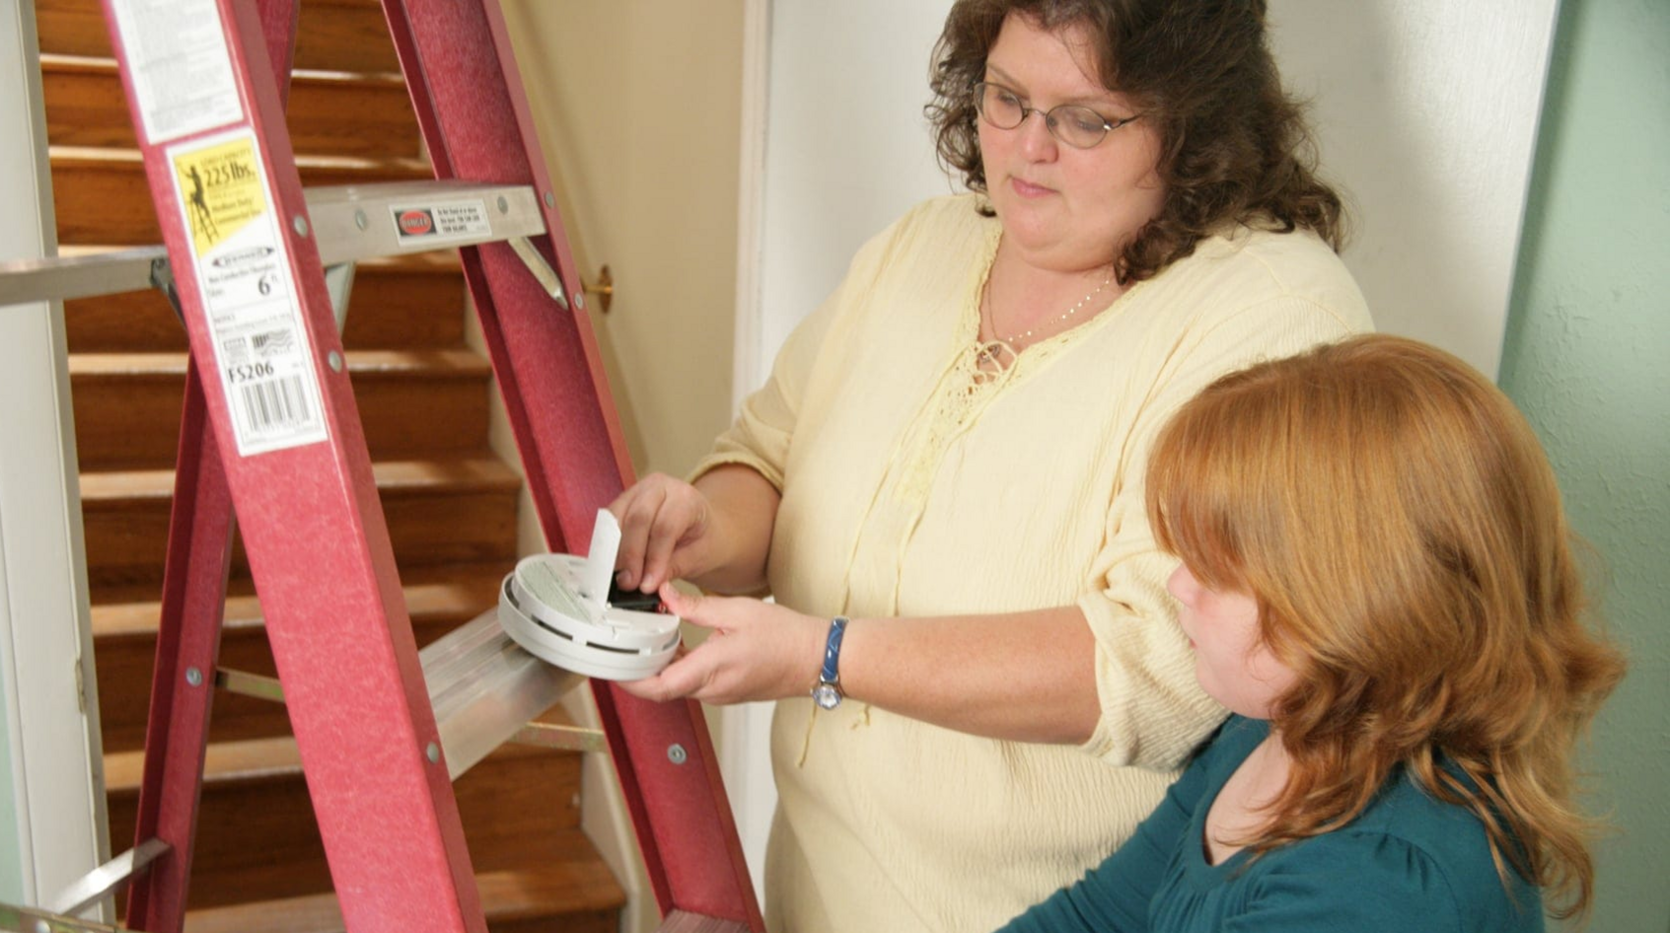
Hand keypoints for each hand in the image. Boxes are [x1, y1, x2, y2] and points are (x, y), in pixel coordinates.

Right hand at [608, 473, 718, 592]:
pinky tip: (614, 563)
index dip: (653, 558)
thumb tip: (646, 583)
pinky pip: (609, 520)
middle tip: (629, 582)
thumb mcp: (697, 557)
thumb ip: (671, 568)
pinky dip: (608, 544)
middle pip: (638, 518)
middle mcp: (660, 487)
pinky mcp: (622, 500)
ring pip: (617, 518)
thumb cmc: (701, 538)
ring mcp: (638, 490)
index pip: (665, 526)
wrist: (699, 526)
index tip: (646, 584)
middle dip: (631, 554)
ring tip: (621, 576)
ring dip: (615, 550)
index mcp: (686, 497)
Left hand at [618, 584, 825, 704]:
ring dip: (661, 666)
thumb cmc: (787, 637)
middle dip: (641, 667)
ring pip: (678, 685)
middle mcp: (713, 689)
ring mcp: (721, 694)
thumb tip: (665, 595)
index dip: (630, 681)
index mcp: (712, 669)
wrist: (817, 657)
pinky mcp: (727, 691)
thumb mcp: (736, 610)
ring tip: (652, 637)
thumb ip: (694, 605)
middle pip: (663, 687)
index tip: (614, 668)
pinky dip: (680, 666)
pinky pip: (694, 684)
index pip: (658, 687)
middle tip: (627, 642)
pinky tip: (679, 645)